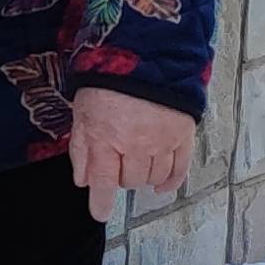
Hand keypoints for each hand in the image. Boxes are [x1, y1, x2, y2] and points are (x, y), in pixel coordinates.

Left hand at [67, 87, 196, 206]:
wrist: (146, 53)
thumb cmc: (110, 79)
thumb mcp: (83, 111)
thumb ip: (82, 148)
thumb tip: (83, 180)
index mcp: (106, 138)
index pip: (103, 182)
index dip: (101, 202)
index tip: (100, 212)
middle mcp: (135, 144)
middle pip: (130, 181)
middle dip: (121, 177)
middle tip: (118, 163)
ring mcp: (161, 141)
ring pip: (153, 177)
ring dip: (143, 176)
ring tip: (138, 163)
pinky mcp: (182, 134)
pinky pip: (180, 168)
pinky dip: (171, 180)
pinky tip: (162, 184)